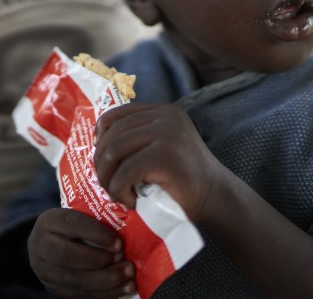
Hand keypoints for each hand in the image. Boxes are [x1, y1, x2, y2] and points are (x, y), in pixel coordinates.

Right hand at [28, 208, 135, 298]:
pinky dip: (104, 293)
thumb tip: (130, 214)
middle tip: (123, 260)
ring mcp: (44, 270)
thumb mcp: (82, 212)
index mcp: (49, 221)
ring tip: (127, 276)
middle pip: (67, 257)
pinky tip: (123, 288)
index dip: (96, 234)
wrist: (54, 240)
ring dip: (105, 280)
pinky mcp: (53, 288)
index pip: (72, 224)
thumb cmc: (77, 223)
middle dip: (99, 260)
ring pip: (73, 280)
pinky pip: (78, 294)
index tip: (118, 242)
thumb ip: (100, 214)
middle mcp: (40, 246)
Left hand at [94, 103, 221, 220]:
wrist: (214, 196)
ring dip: (107, 178)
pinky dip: (119, 190)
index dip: (101, 135)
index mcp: (164, 111)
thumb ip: (140, 137)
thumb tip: (97, 140)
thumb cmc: (183, 177)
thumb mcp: (163, 146)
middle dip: (101, 163)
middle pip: (112, 133)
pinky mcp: (164, 156)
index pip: (117, 114)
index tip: (101, 157)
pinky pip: (124, 172)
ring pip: (114, 151)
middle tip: (107, 185)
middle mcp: (165, 116)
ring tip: (117, 194)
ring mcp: (166, 133)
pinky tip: (130, 201)